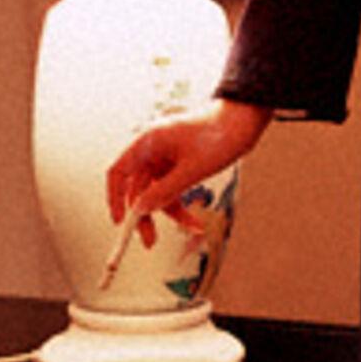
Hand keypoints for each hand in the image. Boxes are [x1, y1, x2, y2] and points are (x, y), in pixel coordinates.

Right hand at [105, 98, 272, 245]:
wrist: (246, 120)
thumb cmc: (220, 136)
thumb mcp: (192, 170)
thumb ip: (164, 192)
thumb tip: (140, 211)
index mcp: (148, 142)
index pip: (118, 172)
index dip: (114, 198)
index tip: (120, 222)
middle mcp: (153, 148)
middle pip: (138, 187)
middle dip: (146, 214)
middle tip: (151, 241)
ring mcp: (166, 155)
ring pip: (157, 191)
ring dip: (171, 211)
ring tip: (193, 228)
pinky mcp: (179, 162)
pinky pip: (172, 187)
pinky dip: (182, 203)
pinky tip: (197, 220)